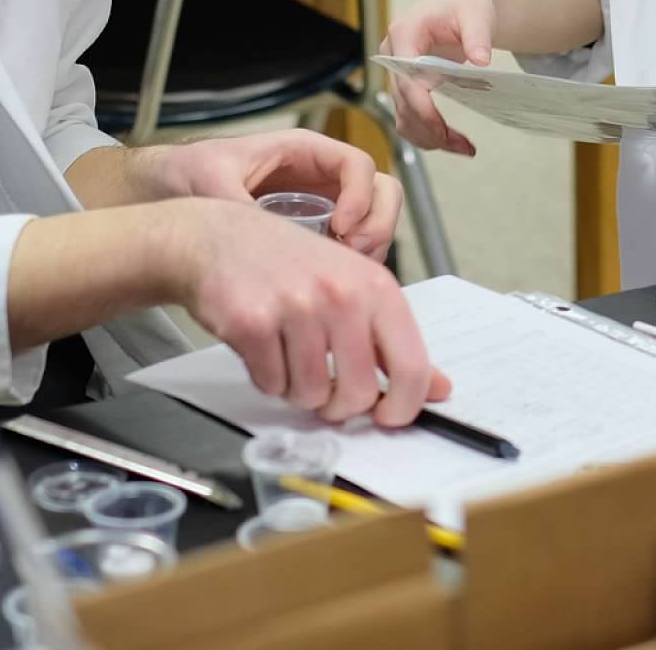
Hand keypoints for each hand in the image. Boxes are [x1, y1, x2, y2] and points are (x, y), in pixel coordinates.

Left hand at [150, 130, 400, 259]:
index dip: (360, 195)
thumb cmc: (187, 173)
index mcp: (302, 151)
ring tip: (341, 276)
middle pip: (379, 192)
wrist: (163, 192)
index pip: (357, 165)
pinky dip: (349, 268)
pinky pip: (347, 249)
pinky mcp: (310, 237)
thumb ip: (238, 205)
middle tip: (355, 254)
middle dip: (377, 224)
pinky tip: (325, 286)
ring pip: (371, 222)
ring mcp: (319, 207)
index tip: (342, 227)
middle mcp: (319, 177)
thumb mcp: (209, 180)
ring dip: (369, 249)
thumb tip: (264, 238)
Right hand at [164, 196, 451, 425]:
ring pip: (311, 396)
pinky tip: (264, 346)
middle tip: (325, 384)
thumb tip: (437, 388)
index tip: (388, 416)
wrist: (217, 238)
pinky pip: (271, 386)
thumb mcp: (353, 287)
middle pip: (359, 394)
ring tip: (289, 353)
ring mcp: (296, 307)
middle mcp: (341, 294)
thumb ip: (394, 340)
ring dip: (298, 388)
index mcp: (376, 287)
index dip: (403, 407)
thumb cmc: (289, 264)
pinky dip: (267, 378)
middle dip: (339, 403)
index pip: (411, 367)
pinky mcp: (253, 323)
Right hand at [379, 0, 499, 156]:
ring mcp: (398, 72)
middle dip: (429, 129)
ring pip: (404, 116)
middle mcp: (393, 55)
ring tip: (463, 148)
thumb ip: (478, 35)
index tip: (442, 130)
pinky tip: (454, 142)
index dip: (422, 107)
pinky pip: (412, 116)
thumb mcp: (477, 11)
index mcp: (404, 34)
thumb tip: (481, 61)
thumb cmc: (469, 0)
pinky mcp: (409, 84)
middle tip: (462, 146)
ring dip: (429, 137)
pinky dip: (429, 133)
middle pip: (403, 102)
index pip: (406, 79)